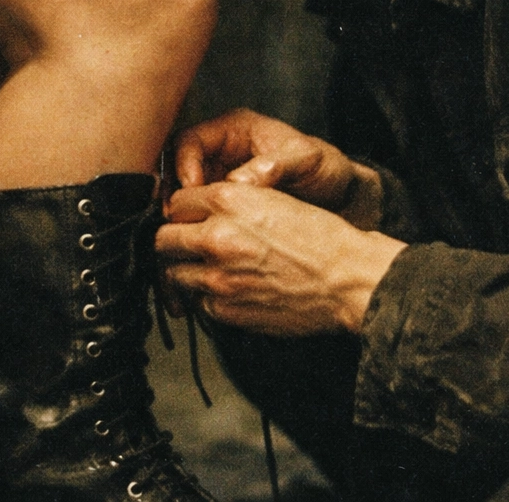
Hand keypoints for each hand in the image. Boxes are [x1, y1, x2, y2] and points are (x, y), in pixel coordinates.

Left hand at [156, 181, 405, 336]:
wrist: (347, 279)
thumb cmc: (320, 238)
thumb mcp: (273, 198)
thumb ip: (230, 202)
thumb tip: (198, 211)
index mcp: (229, 200)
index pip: (176, 202)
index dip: (181, 211)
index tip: (186, 218)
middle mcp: (216, 236)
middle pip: (162, 239)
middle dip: (170, 242)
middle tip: (183, 247)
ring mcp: (218, 277)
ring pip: (172, 274)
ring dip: (184, 272)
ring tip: (203, 271)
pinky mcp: (225, 309)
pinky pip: (198, 302)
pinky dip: (206, 298)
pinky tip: (227, 290)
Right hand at [174, 109, 384, 229]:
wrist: (342, 200)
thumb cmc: (327, 170)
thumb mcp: (307, 160)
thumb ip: (275, 165)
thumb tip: (238, 181)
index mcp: (235, 130)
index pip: (190, 140)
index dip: (184, 163)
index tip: (192, 187)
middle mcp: (222, 153)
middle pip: (176, 169)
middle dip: (175, 194)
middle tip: (179, 217)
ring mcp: (220, 181)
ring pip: (183, 196)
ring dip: (181, 215)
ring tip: (189, 234)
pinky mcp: (224, 209)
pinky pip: (199, 217)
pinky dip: (197, 230)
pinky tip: (202, 245)